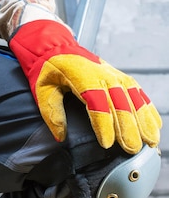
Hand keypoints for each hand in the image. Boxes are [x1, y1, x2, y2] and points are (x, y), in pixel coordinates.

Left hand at [9, 20, 161, 153]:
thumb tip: (60, 136)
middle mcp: (104, 75)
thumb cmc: (50, 70)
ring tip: (150, 143)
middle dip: (128, 129)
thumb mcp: (42, 89)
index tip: (106, 144)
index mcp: (82, 77)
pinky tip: (154, 127)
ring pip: (135, 101)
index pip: (97, 103)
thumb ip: (51, 112)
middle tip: (131, 150)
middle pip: (120, 104)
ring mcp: (116, 76)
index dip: (103, 125)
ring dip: (144, 123)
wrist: (57, 47)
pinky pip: (140, 95)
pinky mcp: (123, 78)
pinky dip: (149, 111)